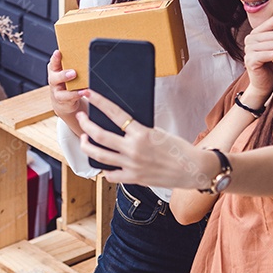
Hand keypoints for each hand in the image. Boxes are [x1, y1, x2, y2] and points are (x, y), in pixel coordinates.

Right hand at [47, 50, 84, 122]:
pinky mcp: (64, 102)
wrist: (64, 101)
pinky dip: (77, 96)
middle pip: (55, 78)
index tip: (58, 52)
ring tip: (82, 88)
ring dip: (72, 91)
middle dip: (64, 75)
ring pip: (62, 93)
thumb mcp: (67, 69)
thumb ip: (72, 62)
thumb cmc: (67, 81)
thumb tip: (85, 50)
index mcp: (54, 70)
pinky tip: (85, 93)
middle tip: (73, 73)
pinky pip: (70, 100)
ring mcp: (58, 93)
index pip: (53, 63)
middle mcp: (54, 81)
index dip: (55, 58)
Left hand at [75, 90, 217, 188]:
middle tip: (81, 117)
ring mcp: (131, 165)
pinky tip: (102, 164)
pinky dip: (104, 169)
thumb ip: (139, 131)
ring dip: (87, 146)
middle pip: (100, 135)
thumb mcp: (159, 133)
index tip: (88, 94)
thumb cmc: (178, 149)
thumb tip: (123, 126)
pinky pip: (110, 175)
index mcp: (141, 133)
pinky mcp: (133, 179)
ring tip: (84, 140)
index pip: (115, 113)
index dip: (99, 102)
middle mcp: (133, 149)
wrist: (192, 170)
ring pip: (99, 155)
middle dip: (85, 124)